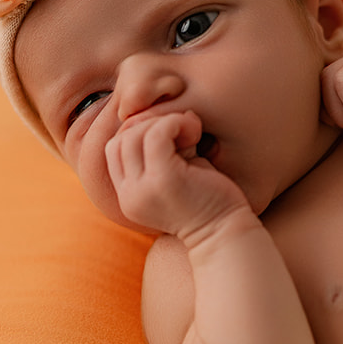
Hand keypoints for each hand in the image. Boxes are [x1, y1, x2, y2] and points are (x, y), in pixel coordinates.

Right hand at [107, 110, 250, 243]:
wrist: (228, 234)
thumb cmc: (209, 200)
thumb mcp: (177, 171)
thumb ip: (161, 147)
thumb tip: (161, 109)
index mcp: (128, 196)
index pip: (115, 149)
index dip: (139, 132)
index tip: (172, 134)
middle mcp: (129, 196)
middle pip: (120, 139)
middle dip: (149, 125)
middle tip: (183, 130)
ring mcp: (143, 190)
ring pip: (134, 135)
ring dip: (163, 122)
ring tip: (190, 132)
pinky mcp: (164, 181)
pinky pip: (156, 135)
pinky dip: (174, 123)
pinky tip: (195, 132)